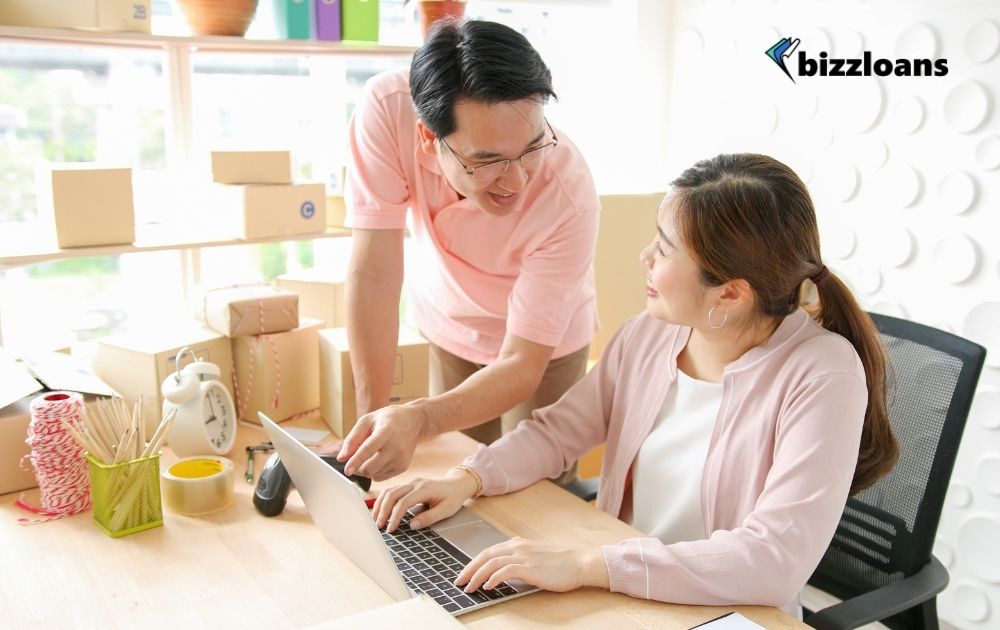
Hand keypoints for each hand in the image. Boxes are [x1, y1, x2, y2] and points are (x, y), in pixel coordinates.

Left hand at [337, 402, 429, 479]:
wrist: (414, 421)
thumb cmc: (388, 419)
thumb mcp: (368, 420)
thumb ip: (353, 438)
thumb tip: (341, 458)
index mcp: (386, 431)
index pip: (369, 449)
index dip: (356, 460)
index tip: (347, 471)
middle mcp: (396, 447)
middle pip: (370, 468)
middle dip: (357, 468)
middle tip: (354, 460)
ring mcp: (401, 459)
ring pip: (373, 475)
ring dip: (365, 469)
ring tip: (369, 455)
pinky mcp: (403, 467)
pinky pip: (380, 477)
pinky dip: (374, 472)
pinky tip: (378, 459)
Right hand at [372, 467, 478, 532]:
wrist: (456, 484)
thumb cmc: (453, 497)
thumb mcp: (446, 510)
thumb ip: (429, 517)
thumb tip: (412, 525)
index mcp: (424, 489)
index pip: (404, 502)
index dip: (395, 516)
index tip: (390, 529)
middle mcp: (415, 483)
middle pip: (393, 494)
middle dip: (383, 511)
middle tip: (379, 526)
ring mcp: (411, 483)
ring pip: (390, 491)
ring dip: (380, 505)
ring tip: (375, 519)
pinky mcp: (408, 485)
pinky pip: (392, 490)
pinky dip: (384, 500)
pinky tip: (380, 510)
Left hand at [455, 539, 608, 592]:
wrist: (579, 562)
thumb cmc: (561, 563)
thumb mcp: (535, 558)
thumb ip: (519, 562)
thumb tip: (503, 575)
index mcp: (518, 544)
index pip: (489, 551)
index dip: (474, 562)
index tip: (465, 573)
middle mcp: (517, 547)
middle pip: (485, 555)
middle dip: (469, 568)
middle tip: (459, 581)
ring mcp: (523, 556)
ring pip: (491, 562)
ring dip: (477, 575)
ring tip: (469, 587)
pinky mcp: (529, 567)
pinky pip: (505, 571)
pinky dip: (493, 578)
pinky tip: (487, 586)